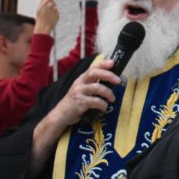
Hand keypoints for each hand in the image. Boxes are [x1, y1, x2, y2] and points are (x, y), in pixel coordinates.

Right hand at [29, 60, 120, 176]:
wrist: (60, 116)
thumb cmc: (75, 103)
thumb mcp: (82, 90)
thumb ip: (93, 84)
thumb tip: (111, 80)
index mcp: (81, 79)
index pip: (93, 68)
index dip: (103, 64)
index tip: (113, 63)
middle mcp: (79, 83)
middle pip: (94, 73)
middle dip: (108, 75)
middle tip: (118, 81)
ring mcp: (78, 92)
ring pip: (97, 88)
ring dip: (108, 93)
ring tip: (112, 99)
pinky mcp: (79, 103)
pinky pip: (95, 101)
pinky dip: (103, 105)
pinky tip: (104, 108)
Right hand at [34, 0, 59, 33]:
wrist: (43, 27)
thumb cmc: (40, 18)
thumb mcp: (38, 9)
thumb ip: (42, 1)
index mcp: (46, 3)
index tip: (49, 0)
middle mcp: (51, 6)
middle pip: (53, 2)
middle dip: (50, 5)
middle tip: (47, 10)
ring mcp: (55, 10)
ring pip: (55, 8)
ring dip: (52, 10)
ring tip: (47, 15)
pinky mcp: (58, 15)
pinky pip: (56, 13)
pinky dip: (54, 15)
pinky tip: (50, 18)